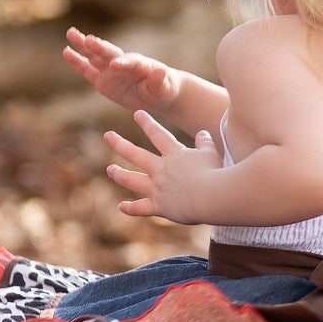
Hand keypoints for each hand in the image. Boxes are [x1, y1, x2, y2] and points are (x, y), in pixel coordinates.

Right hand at [63, 28, 176, 113]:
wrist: (157, 93)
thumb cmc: (163, 88)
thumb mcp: (164, 87)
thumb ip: (159, 80)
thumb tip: (160, 71)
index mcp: (138, 64)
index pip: (130, 62)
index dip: (123, 63)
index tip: (115, 65)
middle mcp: (122, 63)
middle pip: (109, 53)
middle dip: (99, 47)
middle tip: (89, 40)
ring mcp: (110, 71)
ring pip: (95, 56)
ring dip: (83, 46)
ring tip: (71, 33)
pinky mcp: (102, 81)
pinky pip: (88, 71)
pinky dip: (78, 62)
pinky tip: (67, 51)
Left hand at [105, 113, 221, 225]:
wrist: (210, 196)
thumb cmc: (215, 173)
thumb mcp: (212, 153)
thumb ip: (205, 143)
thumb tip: (202, 133)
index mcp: (174, 155)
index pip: (158, 134)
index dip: (146, 123)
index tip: (136, 113)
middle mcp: (161, 169)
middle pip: (135, 154)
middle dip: (119, 144)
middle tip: (107, 135)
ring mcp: (157, 188)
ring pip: (131, 179)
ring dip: (118, 173)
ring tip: (110, 169)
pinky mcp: (159, 206)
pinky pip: (141, 208)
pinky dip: (130, 208)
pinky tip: (121, 207)